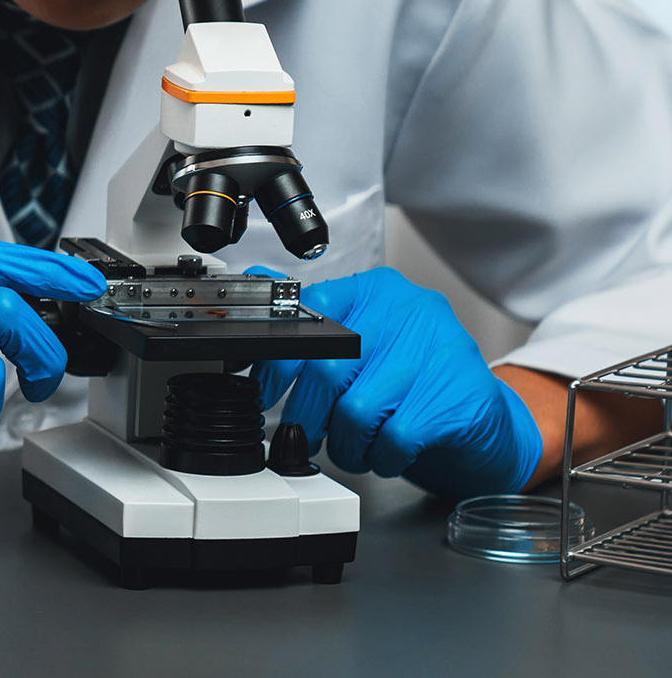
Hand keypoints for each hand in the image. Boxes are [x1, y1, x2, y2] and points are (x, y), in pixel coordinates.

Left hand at [250, 267, 541, 495]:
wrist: (485, 423)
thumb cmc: (414, 383)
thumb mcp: (362, 344)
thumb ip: (311, 320)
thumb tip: (251, 280)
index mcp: (377, 290)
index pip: (309, 315)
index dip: (276, 361)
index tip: (265, 393)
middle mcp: (410, 310)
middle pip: (327, 368)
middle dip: (308, 414)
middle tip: (307, 434)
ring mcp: (439, 350)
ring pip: (357, 410)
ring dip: (347, 444)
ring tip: (357, 447)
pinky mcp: (458, 396)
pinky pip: (394, 437)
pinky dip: (382, 457)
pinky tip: (389, 454)